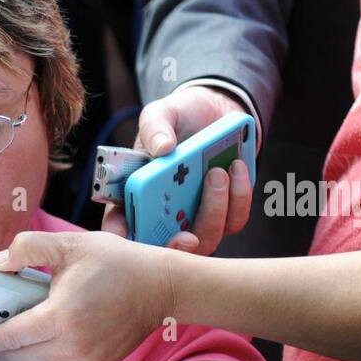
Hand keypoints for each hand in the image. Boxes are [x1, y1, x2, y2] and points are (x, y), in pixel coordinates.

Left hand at [0, 230, 174, 360]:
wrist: (162, 288)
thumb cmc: (118, 263)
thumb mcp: (70, 244)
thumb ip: (26, 248)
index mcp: (62, 317)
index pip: (8, 338)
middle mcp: (72, 346)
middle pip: (15, 360)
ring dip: (12, 356)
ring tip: (0, 338)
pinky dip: (37, 358)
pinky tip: (31, 341)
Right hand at [101, 85, 253, 254]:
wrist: (217, 112)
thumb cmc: (181, 117)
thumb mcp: (162, 113)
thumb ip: (154, 127)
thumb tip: (161, 148)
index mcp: (137, 195)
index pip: (122, 227)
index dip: (122, 239)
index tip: (129, 237)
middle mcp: (164, 215)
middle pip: (167, 248)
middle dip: (178, 246)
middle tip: (186, 235)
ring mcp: (196, 217)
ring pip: (206, 237)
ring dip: (214, 209)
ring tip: (218, 172)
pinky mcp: (226, 213)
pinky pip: (235, 219)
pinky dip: (238, 195)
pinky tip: (236, 167)